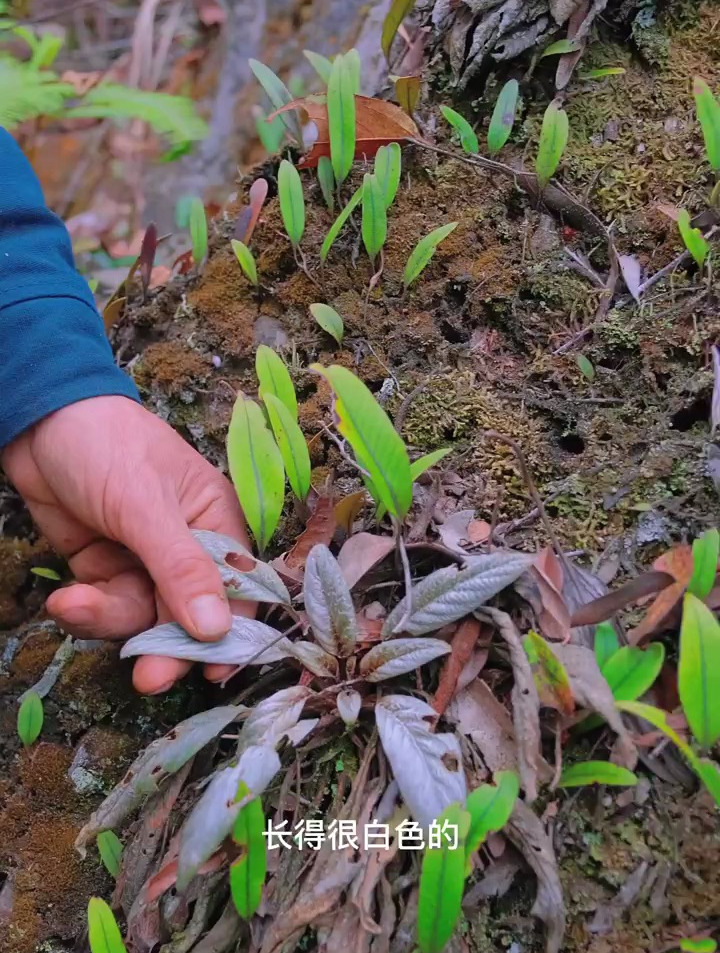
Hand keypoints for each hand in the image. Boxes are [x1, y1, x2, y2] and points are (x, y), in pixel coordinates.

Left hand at [1, 395, 252, 693]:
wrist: (37, 421)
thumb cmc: (108, 445)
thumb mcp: (145, 504)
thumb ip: (181, 568)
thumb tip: (217, 629)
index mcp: (215, 521)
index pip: (237, 587)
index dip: (230, 632)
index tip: (214, 672)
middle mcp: (187, 547)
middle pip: (188, 612)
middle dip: (165, 644)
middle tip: (149, 679)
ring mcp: (143, 561)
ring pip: (142, 616)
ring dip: (110, 622)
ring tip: (75, 606)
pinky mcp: (104, 569)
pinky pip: (106, 607)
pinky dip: (85, 610)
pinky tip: (63, 599)